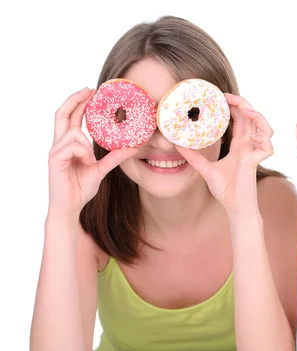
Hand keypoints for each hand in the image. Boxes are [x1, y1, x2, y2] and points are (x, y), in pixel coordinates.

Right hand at [48, 88, 138, 218]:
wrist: (70, 207)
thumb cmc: (80, 188)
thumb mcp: (101, 169)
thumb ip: (114, 157)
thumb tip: (132, 147)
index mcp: (69, 144)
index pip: (71, 117)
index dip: (79, 102)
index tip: (91, 92)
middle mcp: (59, 144)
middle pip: (62, 114)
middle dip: (75, 99)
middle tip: (89, 90)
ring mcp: (55, 151)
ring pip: (73, 132)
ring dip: (87, 144)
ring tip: (90, 161)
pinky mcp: (55, 160)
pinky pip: (72, 146)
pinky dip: (83, 152)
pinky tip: (86, 163)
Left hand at [175, 93, 273, 215]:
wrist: (233, 206)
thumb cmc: (225, 190)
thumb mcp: (205, 169)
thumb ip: (194, 157)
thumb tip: (177, 145)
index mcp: (239, 145)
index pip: (241, 119)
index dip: (234, 105)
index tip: (222, 97)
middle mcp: (248, 146)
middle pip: (253, 118)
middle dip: (243, 103)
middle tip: (228, 97)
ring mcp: (254, 153)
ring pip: (267, 128)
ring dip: (258, 117)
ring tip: (245, 112)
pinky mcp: (256, 162)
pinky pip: (268, 147)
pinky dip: (263, 139)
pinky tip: (250, 138)